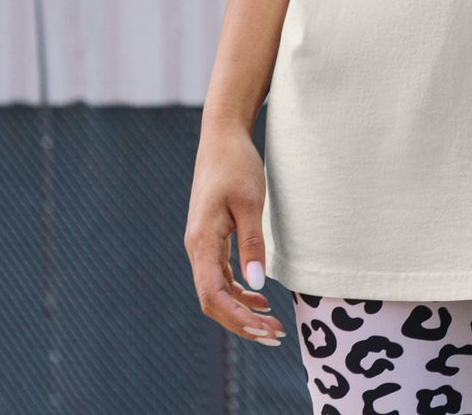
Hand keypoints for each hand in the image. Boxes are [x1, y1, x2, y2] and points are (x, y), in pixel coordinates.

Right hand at [184, 123, 287, 346]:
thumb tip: (258, 284)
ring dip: (241, 310)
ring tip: (272, 324)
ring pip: (216, 290)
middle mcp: (196, 247)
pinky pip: (220, 275)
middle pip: (213, 300)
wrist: (222, 136)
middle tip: (275, 335)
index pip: (213, 295)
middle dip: (241, 323)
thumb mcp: (250, 202)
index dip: (237, 318)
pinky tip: (260, 298)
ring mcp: (201, 243)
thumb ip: (252, 243)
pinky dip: (238, 291)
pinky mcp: (210, 237)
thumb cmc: (236, 164)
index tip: (265, 329)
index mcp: (202, 241)